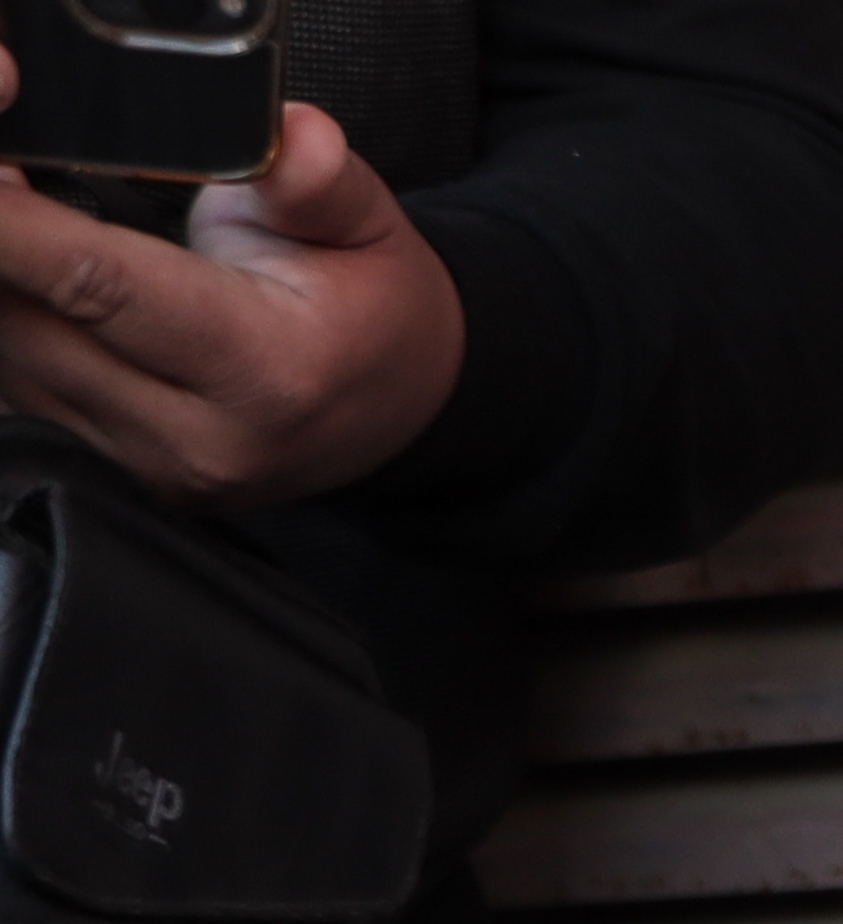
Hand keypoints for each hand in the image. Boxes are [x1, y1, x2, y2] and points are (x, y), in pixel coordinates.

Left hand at [0, 96, 465, 508]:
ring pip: (10, 357)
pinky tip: (33, 276)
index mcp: (266, 371)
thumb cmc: (373, 310)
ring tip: (21, 212)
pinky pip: (21, 386)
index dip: (9, 224)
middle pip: (26, 321)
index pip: (96, 284)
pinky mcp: (117, 470)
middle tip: (5, 163)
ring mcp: (152, 466)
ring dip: (1, 278)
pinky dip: (16, 317)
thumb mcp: (367, 224)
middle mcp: (201, 437)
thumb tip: (292, 135)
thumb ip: (317, 180)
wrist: (402, 410)